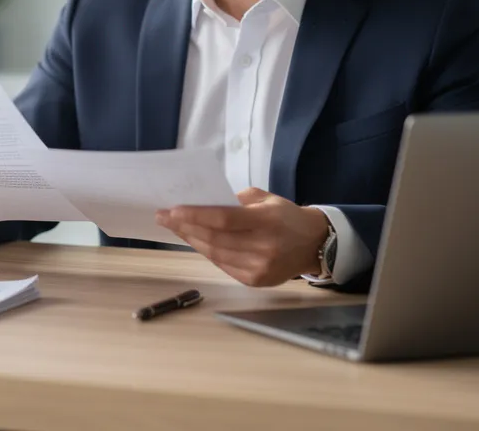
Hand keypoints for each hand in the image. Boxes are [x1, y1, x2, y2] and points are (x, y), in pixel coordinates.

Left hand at [156, 187, 330, 286]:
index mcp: (267, 221)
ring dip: (192, 240)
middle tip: (164, 217)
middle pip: (215, 238)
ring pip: (215, 254)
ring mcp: (260, 267)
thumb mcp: (266, 198)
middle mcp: (264, 247)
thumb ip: (236, 200)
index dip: (195, 216)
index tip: (172, 210)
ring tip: (176, 228)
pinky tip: (195, 241)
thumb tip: (202, 203)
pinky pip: (223, 265)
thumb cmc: (286, 216)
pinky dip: (206, 252)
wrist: (314, 244)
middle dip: (185, 227)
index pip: (224, 219)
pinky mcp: (256, 281)